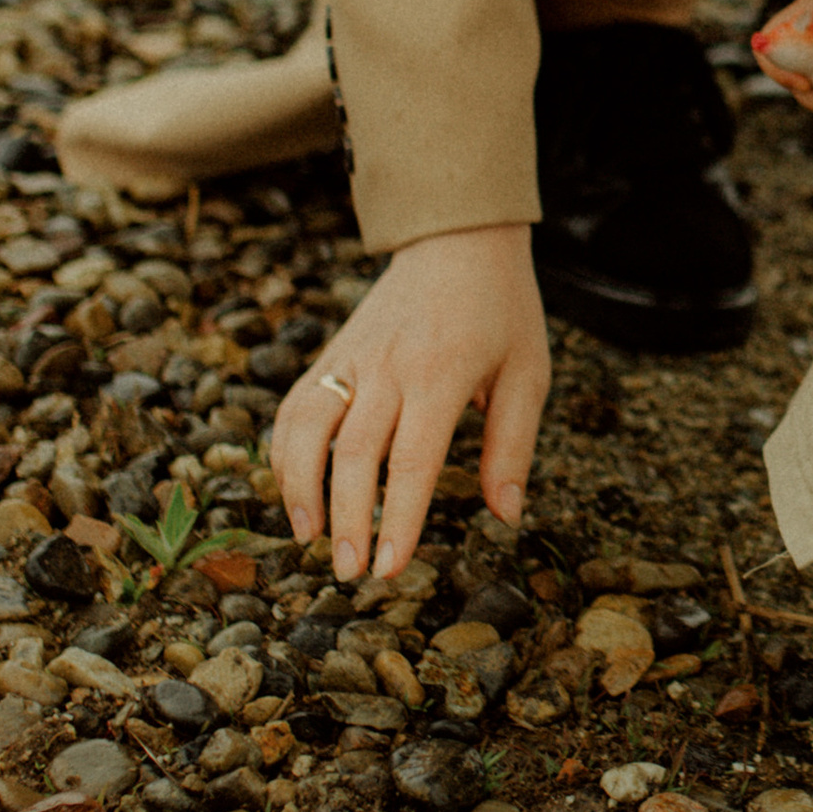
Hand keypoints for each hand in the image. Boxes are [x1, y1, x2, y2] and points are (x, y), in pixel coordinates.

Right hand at [271, 221, 547, 585]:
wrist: (457, 238)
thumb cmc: (503, 311)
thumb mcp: (528, 373)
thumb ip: (513, 445)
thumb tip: (505, 516)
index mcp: (442, 374)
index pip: (413, 460)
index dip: (399, 520)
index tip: (388, 569)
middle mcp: (389, 366)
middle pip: (353, 454)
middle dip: (348, 519)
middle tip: (349, 572)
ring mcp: (352, 358)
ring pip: (307, 429)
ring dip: (301, 489)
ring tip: (310, 540)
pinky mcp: (330, 355)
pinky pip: (295, 408)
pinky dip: (284, 454)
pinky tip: (294, 495)